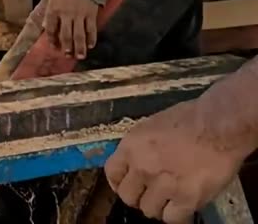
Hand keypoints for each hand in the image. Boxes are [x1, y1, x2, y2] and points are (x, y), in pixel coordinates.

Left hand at [41, 0, 98, 58]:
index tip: (54, 47)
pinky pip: (91, 29)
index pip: (50, 29)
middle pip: (65, 35)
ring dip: (79, 48)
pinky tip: (90, 45)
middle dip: (66, 47)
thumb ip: (45, 12)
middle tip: (67, 55)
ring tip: (79, 56)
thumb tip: (41, 26)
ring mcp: (79, 15)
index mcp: (53, 9)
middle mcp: (66, 14)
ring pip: (79, 35)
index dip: (52, 40)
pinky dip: (91, 39)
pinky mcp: (91, 14)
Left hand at [105, 100, 247, 222]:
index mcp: (131, 146)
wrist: (219, 125)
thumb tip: (138, 160)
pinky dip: (178, 215)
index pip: (112, 173)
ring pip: (149, 210)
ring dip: (159, 206)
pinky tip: (185, 205)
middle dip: (139, 196)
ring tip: (172, 199)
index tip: (130, 185)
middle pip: (128, 196)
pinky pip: (172, 218)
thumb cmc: (191, 118)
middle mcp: (142, 167)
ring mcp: (163, 184)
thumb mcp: (152, 126)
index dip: (120, 182)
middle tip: (153, 194)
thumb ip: (141, 147)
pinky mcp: (187, 198)